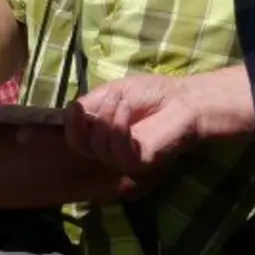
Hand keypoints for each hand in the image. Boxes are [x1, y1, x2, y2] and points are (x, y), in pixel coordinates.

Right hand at [67, 74, 204, 174]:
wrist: (184, 100)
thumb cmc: (151, 93)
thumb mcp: (113, 91)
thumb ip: (91, 103)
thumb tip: (70, 112)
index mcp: (100, 130)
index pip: (75, 136)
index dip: (70, 123)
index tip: (75, 106)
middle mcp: (108, 147)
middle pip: (80, 146)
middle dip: (83, 122)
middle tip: (105, 99)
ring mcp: (122, 157)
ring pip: (97, 148)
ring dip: (107, 118)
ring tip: (123, 100)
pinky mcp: (137, 162)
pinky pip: (116, 152)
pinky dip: (118, 127)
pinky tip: (128, 109)